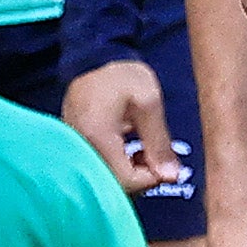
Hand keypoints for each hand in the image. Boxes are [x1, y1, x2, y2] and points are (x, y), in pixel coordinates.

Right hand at [60, 59, 185, 194]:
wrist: (93, 60)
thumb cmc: (121, 76)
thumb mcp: (149, 102)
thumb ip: (159, 141)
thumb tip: (171, 176)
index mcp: (97, 137)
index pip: (127, 181)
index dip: (152, 177)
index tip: (165, 161)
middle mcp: (80, 148)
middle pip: (115, 186)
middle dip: (141, 177)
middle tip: (155, 156)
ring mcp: (75, 150)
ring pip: (107, 181)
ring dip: (130, 173)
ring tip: (142, 150)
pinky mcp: (75, 149)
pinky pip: (99, 171)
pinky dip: (118, 167)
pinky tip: (127, 150)